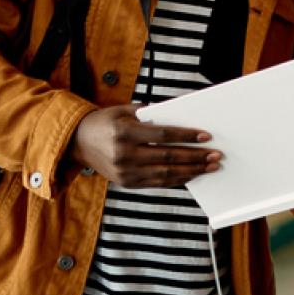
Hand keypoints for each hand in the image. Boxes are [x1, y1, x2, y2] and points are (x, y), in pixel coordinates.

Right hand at [70, 105, 219, 187]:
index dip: (187, 136)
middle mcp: (124, 154)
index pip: (163, 135)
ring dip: (191, 171)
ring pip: (165, 173)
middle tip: (216, 155)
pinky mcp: (126, 183)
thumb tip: (182, 114)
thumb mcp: (124, 111)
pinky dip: (177, 179)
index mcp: (124, 133)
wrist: (77, 142)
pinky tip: (191, 174)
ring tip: (210, 167)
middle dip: (195, 157)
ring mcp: (125, 172)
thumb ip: (151, 114)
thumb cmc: (105, 122)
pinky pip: (157, 183)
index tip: (206, 136)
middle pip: (168, 156)